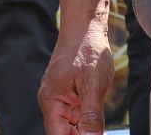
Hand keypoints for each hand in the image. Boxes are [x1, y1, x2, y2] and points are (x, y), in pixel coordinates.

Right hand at [39, 16, 116, 134]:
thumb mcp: (94, 84)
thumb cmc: (87, 50)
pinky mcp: (70, 95)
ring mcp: (61, 98)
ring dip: (84, 131)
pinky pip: (76, 116)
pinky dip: (86, 122)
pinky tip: (98, 123)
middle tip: (99, 132)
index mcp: (51, 100)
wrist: (85, 27)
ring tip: (99, 129)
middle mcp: (52, 101)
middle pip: (63, 133)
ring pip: (70, 127)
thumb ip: (91, 114)